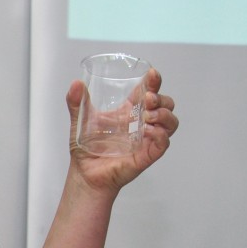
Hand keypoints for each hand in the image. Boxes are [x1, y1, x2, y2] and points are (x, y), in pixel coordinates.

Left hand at [66, 68, 177, 191]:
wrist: (84, 173)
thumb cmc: (86, 148)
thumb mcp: (79, 120)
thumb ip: (76, 102)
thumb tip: (76, 84)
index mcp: (129, 111)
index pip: (149, 91)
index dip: (154, 81)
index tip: (152, 74)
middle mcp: (141, 123)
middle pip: (166, 104)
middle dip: (161, 98)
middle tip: (147, 99)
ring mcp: (146, 139)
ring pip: (170, 122)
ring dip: (164, 114)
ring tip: (149, 115)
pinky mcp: (147, 155)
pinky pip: (163, 143)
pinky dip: (161, 134)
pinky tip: (149, 131)